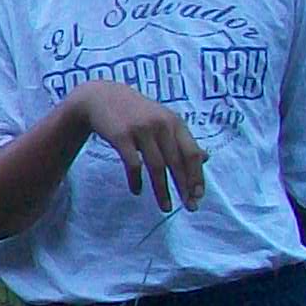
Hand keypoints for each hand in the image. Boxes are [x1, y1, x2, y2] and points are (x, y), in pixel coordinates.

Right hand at [67, 81, 207, 209]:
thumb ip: (182, 139)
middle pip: (177, 162)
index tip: (198, 195)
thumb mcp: (163, 121)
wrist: (100, 97)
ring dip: (162, 190)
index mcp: (175, 123)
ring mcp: (141, 130)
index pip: (192, 153)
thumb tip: (205, 158)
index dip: (197, 175)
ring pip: (156, 166)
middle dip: (184, 187)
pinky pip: (133, 164)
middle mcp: (161, 125)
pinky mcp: (121, 136)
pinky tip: (137, 191)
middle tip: (190, 207)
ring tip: (166, 207)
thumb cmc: (135, 113)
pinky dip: (136, 180)